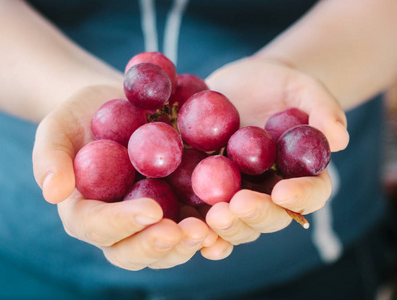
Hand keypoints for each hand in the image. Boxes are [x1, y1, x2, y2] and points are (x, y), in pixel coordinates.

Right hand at [32, 85, 228, 269]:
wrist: (118, 106)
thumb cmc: (83, 116)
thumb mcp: (57, 125)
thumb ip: (49, 156)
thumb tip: (52, 193)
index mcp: (86, 211)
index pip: (96, 227)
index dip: (121, 224)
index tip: (149, 211)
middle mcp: (118, 225)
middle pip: (131, 251)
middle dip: (157, 246)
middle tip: (183, 232)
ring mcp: (150, 220)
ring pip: (165, 248)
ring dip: (187, 245)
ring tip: (209, 229)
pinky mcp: (177, 206)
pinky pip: (192, 227)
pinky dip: (211, 230)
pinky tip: (228, 217)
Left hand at [202, 57, 348, 244]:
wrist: (240, 86)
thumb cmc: (278, 85)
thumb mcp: (302, 87)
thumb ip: (322, 108)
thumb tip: (339, 139)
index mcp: (302, 173)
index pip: (312, 192)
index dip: (301, 197)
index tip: (283, 192)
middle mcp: (271, 192)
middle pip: (271, 217)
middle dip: (255, 216)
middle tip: (236, 207)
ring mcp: (239, 194)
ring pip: (238, 224)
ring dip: (225, 227)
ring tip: (210, 219)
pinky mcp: (209, 190)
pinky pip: (205, 215)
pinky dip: (198, 227)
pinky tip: (185, 232)